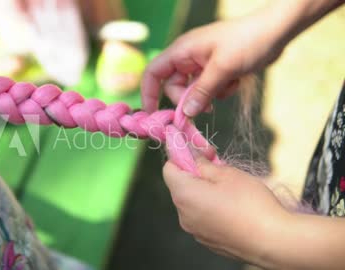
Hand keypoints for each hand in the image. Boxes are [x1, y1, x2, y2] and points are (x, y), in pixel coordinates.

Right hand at [141, 9, 285, 115]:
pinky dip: (220, 90)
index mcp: (182, 51)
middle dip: (187, 99)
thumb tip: (185, 113)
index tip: (154, 114)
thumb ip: (201, 92)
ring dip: (207, 96)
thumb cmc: (248, 42)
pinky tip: (235, 81)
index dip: (149, 93)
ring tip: (226, 88)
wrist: (277, 31)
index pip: (154, 72)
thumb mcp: (222, 69)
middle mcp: (188, 57)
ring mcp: (202, 64)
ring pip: (193, 90)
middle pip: (173, 86)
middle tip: (205, 109)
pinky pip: (209, 89)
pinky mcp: (216, 70)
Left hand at [163, 155, 291, 266]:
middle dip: (194, 173)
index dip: (180, 155)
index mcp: (184, 195)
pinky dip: (210, 208)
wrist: (273, 241)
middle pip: (180, 186)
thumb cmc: (250, 203)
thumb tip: (193, 157)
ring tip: (228, 188)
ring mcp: (194, 230)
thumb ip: (204, 163)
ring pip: (191, 203)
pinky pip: (202, 218)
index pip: (168, 169)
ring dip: (203, 191)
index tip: (198, 150)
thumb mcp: (227, 174)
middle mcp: (183, 215)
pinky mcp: (207, 241)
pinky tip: (232, 207)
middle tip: (217, 165)